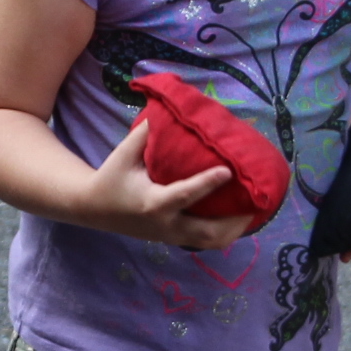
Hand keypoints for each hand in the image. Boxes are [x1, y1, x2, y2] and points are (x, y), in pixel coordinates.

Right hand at [85, 119, 259, 248]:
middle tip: (255, 201)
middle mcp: (165, 224)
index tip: (228, 171)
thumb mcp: (123, 154)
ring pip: (210, 243)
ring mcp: (170, 236)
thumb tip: (168, 108)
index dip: (206, 184)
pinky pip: (205, 241)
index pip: (184, 195)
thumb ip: (145, 133)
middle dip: (234, 221)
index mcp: (152, 202)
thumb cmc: (112, 177)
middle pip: (207, 232)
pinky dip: (225, 232)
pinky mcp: (173, 240)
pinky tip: (239, 217)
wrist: (94, 209)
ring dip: (234, 229)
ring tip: (254, 210)